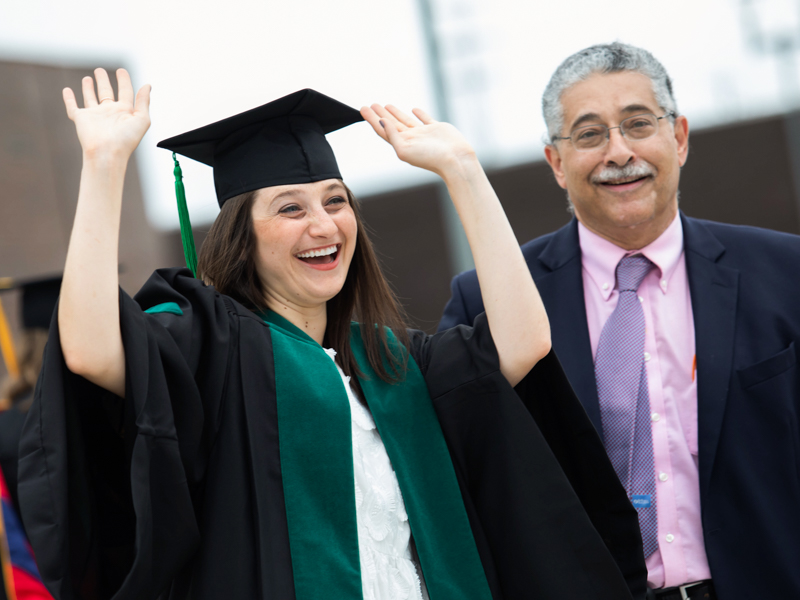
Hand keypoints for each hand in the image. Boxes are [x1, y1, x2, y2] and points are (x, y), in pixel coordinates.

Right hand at [63, 68, 150, 161]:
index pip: (125, 92)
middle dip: (103, 81)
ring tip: (88, 78)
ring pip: (90, 98)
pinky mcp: (81, 119)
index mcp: (124, 112)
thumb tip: (147, 85)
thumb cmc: (126, 139)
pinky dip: (69, 99)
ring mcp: (94, 116)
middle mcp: (109, 113)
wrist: (107, 153)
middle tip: (100, 70)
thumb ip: (143, 102)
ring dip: (88, 88)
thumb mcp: (142, 119)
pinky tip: (66, 90)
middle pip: (106, 93)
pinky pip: (73, 107)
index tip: (121, 70)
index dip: (124, 81)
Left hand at [360, 104, 474, 177]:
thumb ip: (392, 135)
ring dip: (395, 112)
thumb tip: (382, 121)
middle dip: (380, 114)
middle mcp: (411, 139)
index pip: (383, 130)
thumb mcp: (405, 149)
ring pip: (405, 120)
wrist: (455, 160)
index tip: (363, 108)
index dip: (372, 119)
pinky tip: (414, 109)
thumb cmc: (431, 158)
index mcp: (402, 145)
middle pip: (391, 124)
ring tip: (386, 105)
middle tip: (371, 105)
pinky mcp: (436, 129)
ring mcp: (423, 134)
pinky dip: (419, 113)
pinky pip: (424, 119)